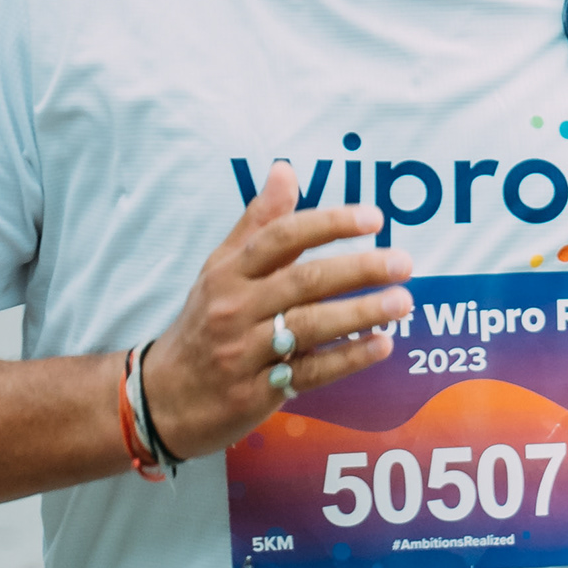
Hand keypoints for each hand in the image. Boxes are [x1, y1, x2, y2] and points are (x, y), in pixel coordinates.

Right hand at [139, 168, 411, 460]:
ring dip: (360, 313)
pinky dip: (347, 358)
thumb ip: (258, 223)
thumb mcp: (220, 269)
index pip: (281, 237)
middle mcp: (234, 308)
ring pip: (309, 326)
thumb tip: (286, 170)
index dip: (329, 224)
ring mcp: (243, 352)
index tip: (375, 219)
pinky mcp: (255, 392)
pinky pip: (309, 373)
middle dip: (357, 269)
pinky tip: (382, 345)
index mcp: (229, 272)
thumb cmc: (204, 323)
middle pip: (303, 280)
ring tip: (402, 302)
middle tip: (403, 262)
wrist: (164, 397)